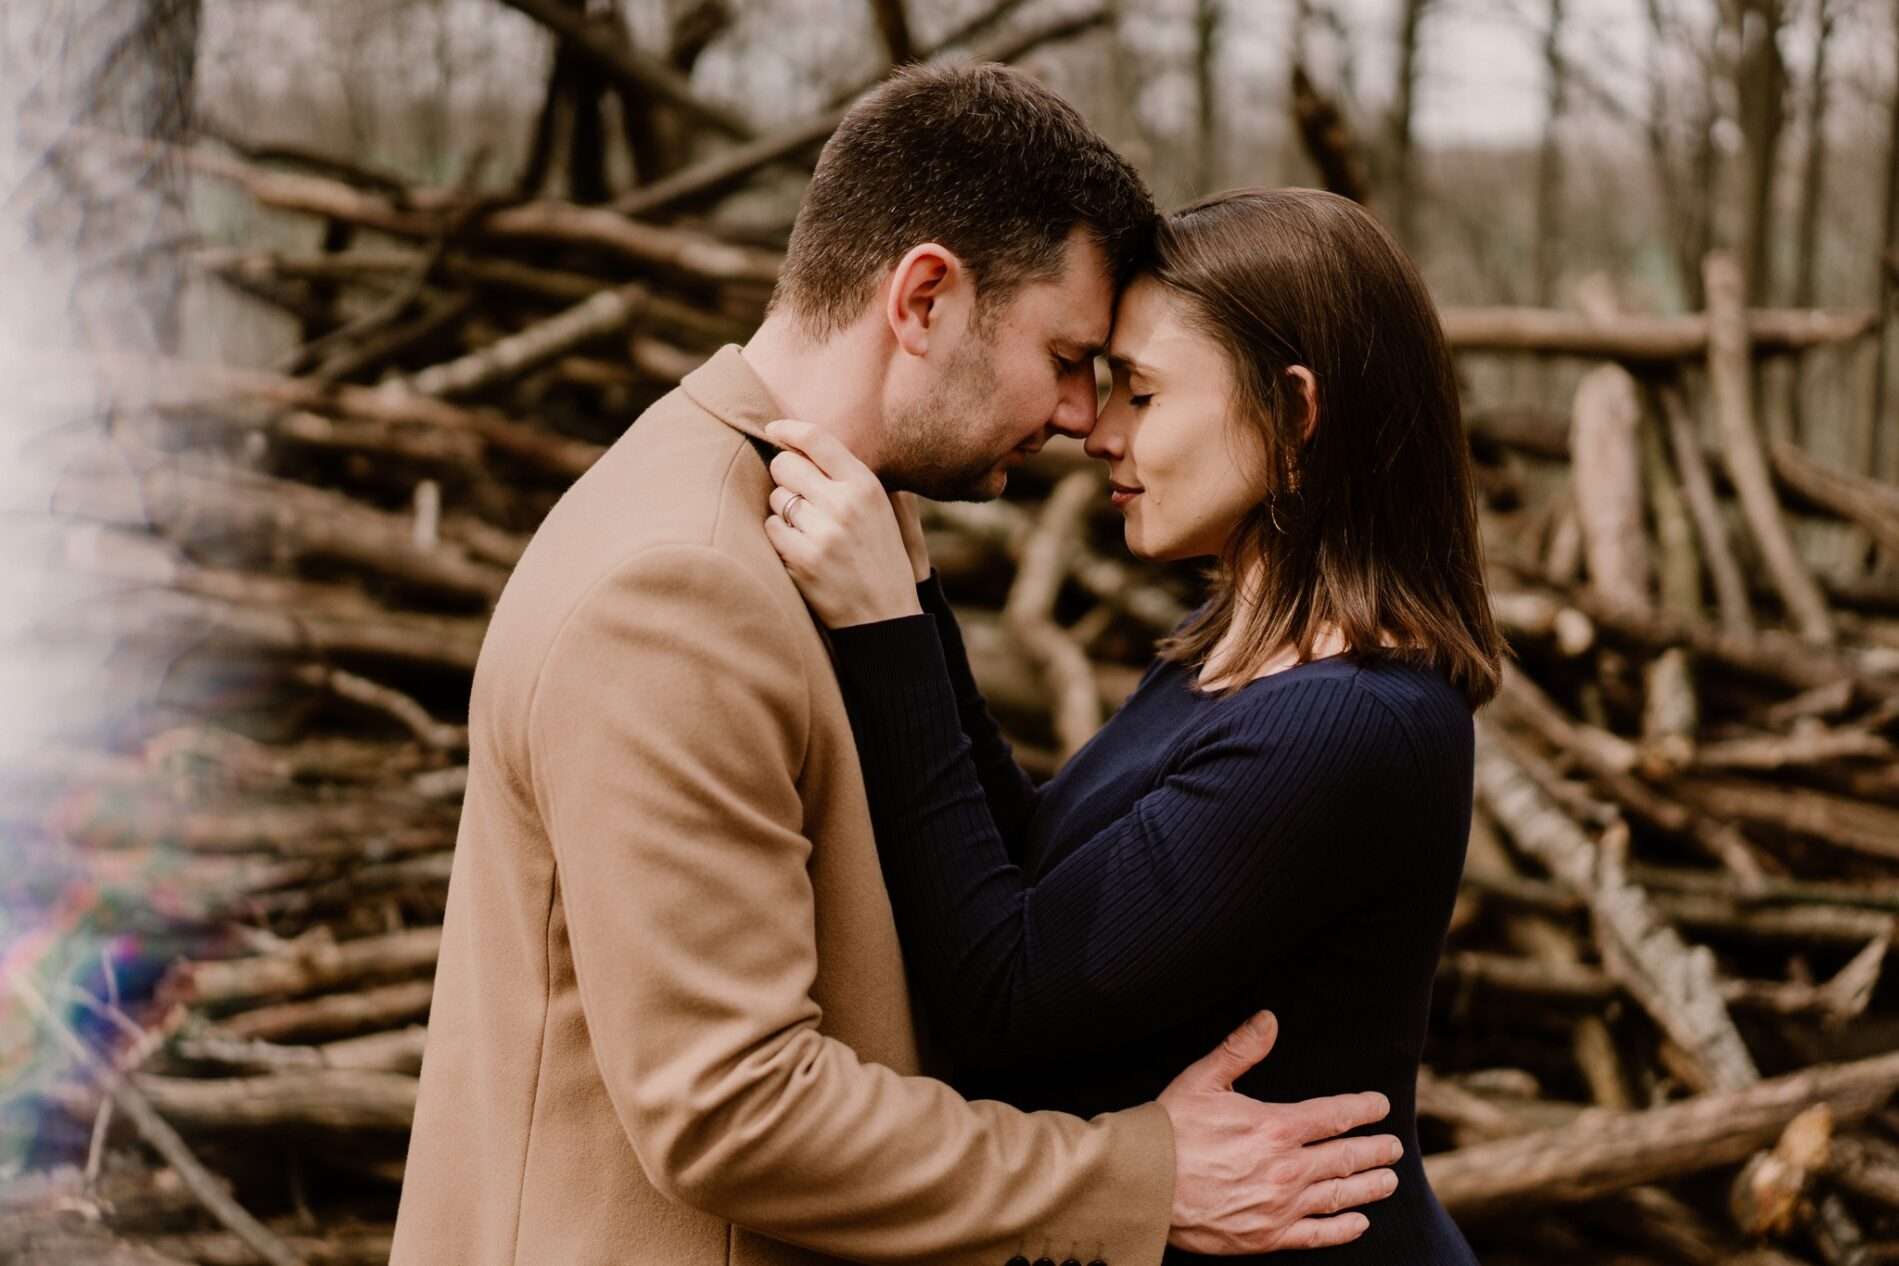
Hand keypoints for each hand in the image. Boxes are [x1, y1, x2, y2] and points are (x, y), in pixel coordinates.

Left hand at [762, 419, 923, 628]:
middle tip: (799, 496)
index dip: (788, 429)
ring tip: (809, 531)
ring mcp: (822, 533)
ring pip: (776, 498)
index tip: (773, 430)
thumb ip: (854, 475)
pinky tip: (801, 550)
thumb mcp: (885, 509)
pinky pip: (771, 529)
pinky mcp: (803, 560)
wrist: (887, 617)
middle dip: (786, 477)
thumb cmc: (883, 558)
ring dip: (784, 511)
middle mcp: (845, 504)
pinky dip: (779, 537)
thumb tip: (809, 441)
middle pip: (785, 465)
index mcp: (867, 486)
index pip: (816, 439)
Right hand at [1159, 1011, 1400, 1253]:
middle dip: (1375, 1150)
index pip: (1334, 1115)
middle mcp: (1286, 1168)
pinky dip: (1343, 1229)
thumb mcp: (1203, 1079)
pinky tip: (1358, 1222)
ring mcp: (1280, 1206)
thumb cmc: (1170, 1129)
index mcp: (1275, 1126)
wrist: (1144, 1184)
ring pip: (1339, 1195)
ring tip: (1388, 1181)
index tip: (1380, 1106)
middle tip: (1394, 1147)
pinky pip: (1317, 1234)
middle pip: (1345, 1157)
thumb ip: (1241, 1050)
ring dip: (1368, 1187)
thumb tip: (1269, 1019)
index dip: (1362, 1109)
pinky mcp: (1267, 1236)